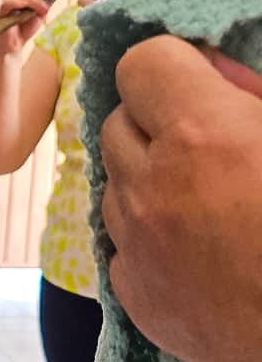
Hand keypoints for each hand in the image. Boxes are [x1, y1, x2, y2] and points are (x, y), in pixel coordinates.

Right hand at [0, 0, 66, 53]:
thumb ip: (47, 3)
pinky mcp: (2, 12)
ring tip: (44, 10)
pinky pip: (7, 4)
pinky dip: (16, 3)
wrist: (14, 46)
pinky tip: (23, 5)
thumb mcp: (41, 14)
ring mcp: (9, 3)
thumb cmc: (25, 29)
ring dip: (35, 1)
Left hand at [101, 35, 261, 361]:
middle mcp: (152, 189)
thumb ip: (250, 93)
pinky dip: (148, 239)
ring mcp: (136, 246)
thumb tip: (214, 71)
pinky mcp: (134, 296)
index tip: (198, 84)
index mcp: (203, 136)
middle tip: (208, 145)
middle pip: (116, 124)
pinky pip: (120, 245)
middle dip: (156, 124)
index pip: (142, 65)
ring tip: (206, 203)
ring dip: (147, 182)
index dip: (174, 69)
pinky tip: (196, 252)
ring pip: (114, 186)